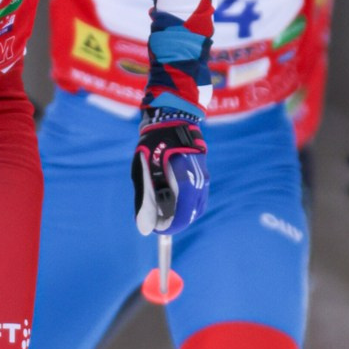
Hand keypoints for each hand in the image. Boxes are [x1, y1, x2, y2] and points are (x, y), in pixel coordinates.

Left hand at [132, 101, 209, 238]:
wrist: (171, 119)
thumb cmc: (154, 144)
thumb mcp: (144, 172)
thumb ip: (145, 200)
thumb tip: (145, 229)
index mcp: (186, 182)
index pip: (180, 217)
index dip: (167, 228)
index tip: (154, 229)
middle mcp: (200, 182)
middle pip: (190, 216)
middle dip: (174, 222)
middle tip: (156, 222)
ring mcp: (204, 178)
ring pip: (196, 208)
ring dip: (181, 214)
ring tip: (162, 210)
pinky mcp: (204, 175)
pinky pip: (198, 197)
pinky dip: (186, 204)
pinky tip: (171, 199)